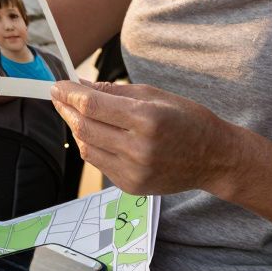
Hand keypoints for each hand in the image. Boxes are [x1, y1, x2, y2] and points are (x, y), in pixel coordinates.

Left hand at [50, 80, 237, 195]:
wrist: (214, 158)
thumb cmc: (188, 120)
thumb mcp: (154, 95)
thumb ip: (114, 91)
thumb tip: (80, 84)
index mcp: (147, 119)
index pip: (92, 106)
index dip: (69, 94)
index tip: (57, 85)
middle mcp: (139, 148)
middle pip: (85, 127)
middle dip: (66, 109)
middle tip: (59, 96)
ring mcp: (134, 171)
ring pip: (87, 147)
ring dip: (76, 128)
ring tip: (74, 113)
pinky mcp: (131, 186)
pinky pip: (99, 163)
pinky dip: (92, 145)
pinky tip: (94, 133)